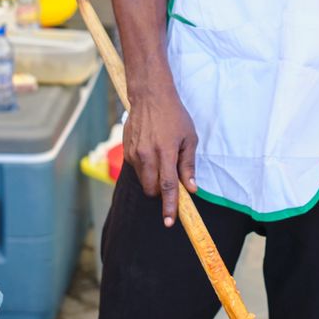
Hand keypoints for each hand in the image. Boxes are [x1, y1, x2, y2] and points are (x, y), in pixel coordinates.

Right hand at [123, 87, 197, 226]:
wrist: (150, 97)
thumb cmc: (174, 116)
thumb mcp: (189, 138)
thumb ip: (188, 165)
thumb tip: (191, 188)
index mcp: (165, 152)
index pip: (167, 187)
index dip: (169, 206)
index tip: (169, 221)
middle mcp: (147, 155)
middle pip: (152, 189)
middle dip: (161, 192)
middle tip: (171, 178)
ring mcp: (134, 153)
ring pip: (143, 180)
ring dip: (153, 179)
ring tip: (162, 157)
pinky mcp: (127, 151)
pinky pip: (137, 169)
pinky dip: (146, 167)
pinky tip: (152, 150)